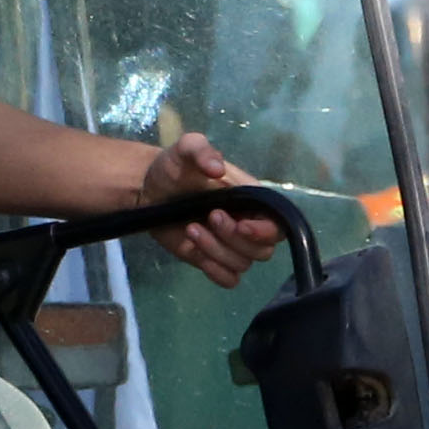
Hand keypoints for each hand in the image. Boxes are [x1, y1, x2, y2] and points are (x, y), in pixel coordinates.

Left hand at [142, 130, 285, 287]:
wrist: (150, 190)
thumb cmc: (175, 168)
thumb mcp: (185, 150)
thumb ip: (201, 150)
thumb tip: (217, 168)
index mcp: (252, 200)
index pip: (278, 225)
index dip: (265, 231)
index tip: (242, 225)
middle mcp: (247, 225)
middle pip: (263, 251)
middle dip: (234, 239)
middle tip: (209, 216)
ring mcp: (230, 246)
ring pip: (242, 265)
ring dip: (216, 251)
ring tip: (191, 228)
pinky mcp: (212, 260)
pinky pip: (228, 279)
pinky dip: (215, 271)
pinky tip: (194, 252)